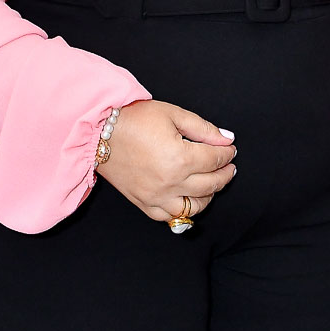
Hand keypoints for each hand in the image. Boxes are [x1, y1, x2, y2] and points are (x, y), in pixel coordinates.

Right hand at [96, 99, 236, 223]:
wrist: (99, 132)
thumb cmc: (133, 119)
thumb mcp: (172, 114)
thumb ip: (202, 128)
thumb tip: (226, 139)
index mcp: (179, 158)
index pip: (215, 160)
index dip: (227, 153)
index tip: (230, 149)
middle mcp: (170, 182)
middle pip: (211, 184)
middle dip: (225, 174)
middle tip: (228, 166)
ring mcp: (156, 197)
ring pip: (195, 206)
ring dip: (209, 195)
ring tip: (211, 183)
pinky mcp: (144, 204)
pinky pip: (170, 216)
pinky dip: (183, 210)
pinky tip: (187, 197)